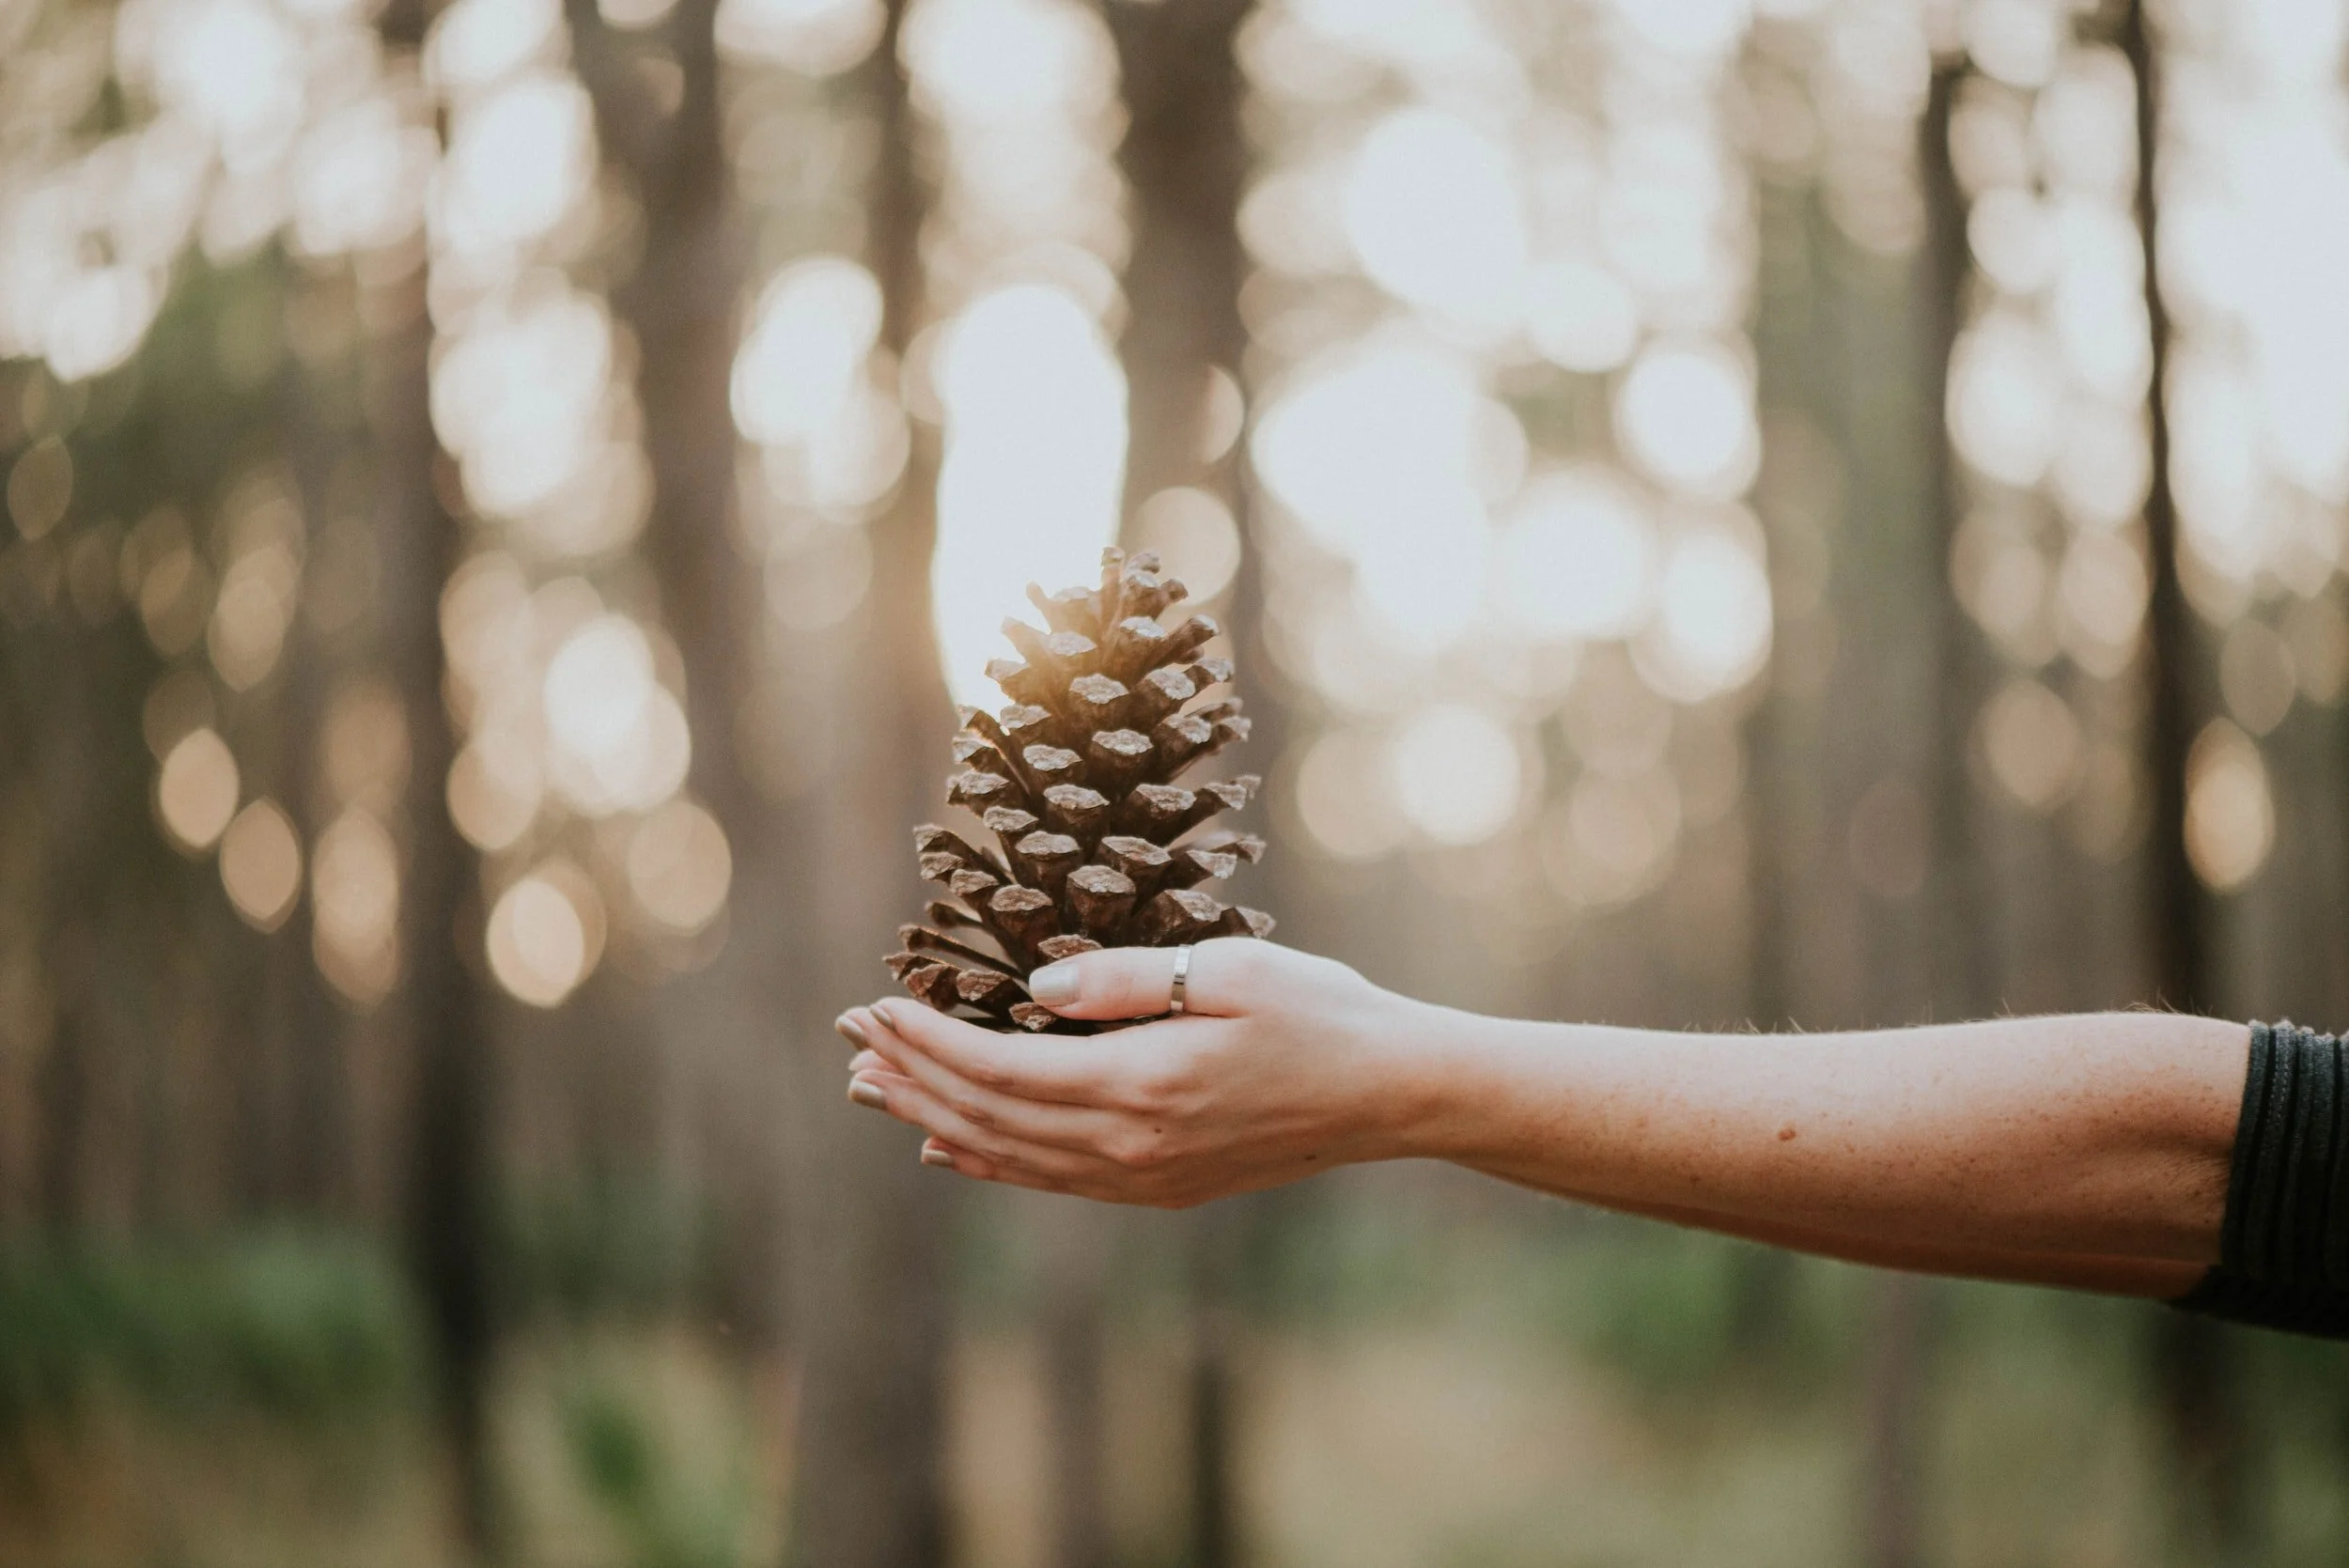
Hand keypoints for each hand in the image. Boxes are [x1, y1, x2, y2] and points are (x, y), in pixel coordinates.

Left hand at [836, 940, 1430, 1206]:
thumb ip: (1126, 980)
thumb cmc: (1320, 1012)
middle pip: (988, 1116)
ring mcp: (1144, 1176)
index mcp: (1140, 1084)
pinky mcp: (1161, 1186)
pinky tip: (951, 1146)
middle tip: (849, 1042)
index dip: (926, 1041)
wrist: (1390, 1093)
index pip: (998, 1066)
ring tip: (875, 1091)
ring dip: (934, 1119)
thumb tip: (1033, 991)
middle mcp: (1129, 1146)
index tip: (873, 1008)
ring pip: (1009, 1153)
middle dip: (910, 1076)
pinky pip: (1051, 1180)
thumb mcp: (1230, 969)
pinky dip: (989, 1160)